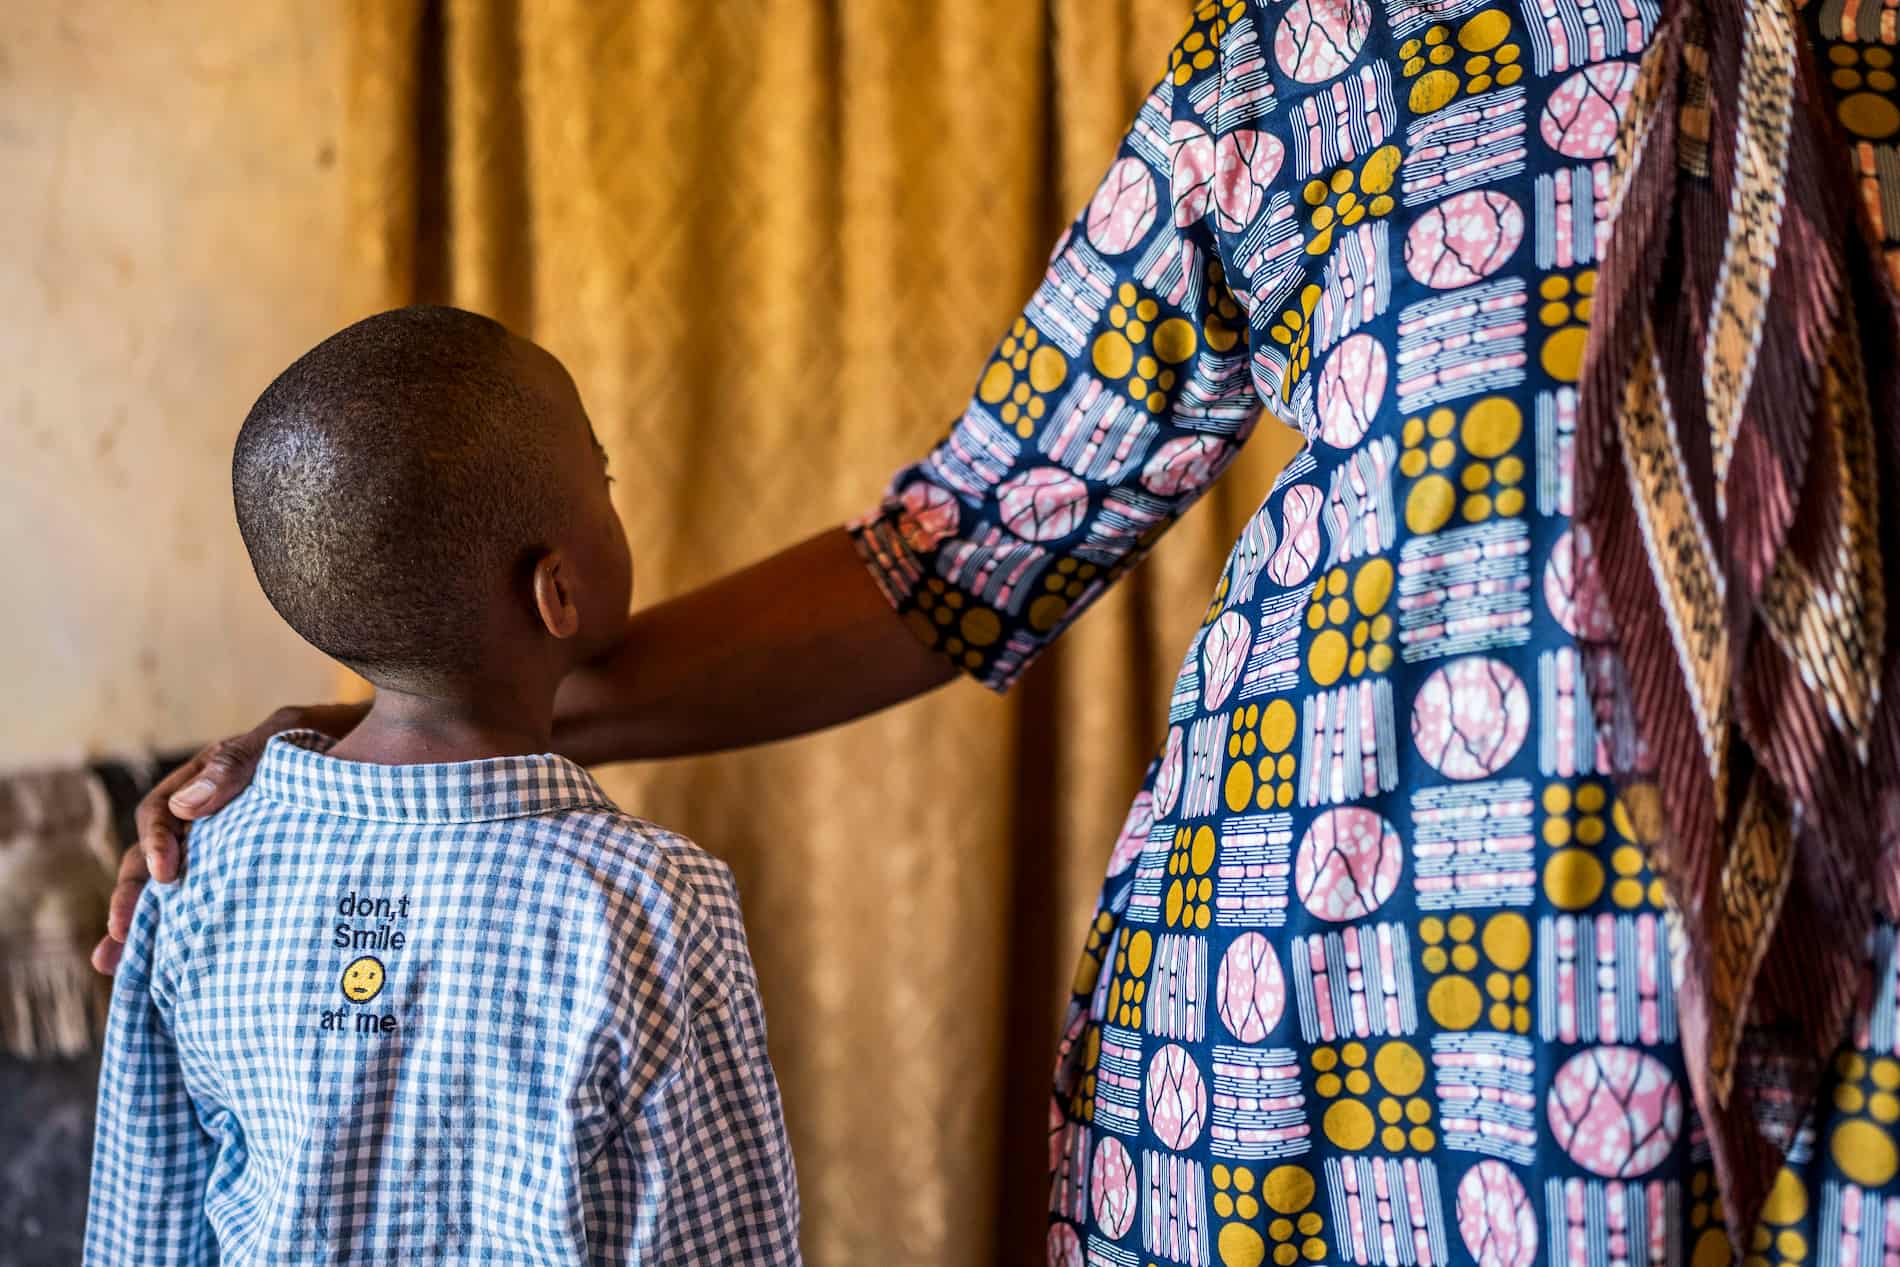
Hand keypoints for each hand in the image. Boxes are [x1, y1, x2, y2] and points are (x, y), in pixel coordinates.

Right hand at [90, 701, 367, 974]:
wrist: (395, 746)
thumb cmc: (338, 733)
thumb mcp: (289, 732)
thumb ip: (239, 761)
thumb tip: (186, 806)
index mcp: (210, 779)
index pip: (161, 813)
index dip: (158, 845)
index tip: (168, 878)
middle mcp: (213, 815)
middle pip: (155, 859)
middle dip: (131, 902)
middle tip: (115, 947)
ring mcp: (233, 843)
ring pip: (179, 886)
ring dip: (146, 925)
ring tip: (117, 966)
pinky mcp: (259, 867)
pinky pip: (219, 896)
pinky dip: (191, 926)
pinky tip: (179, 964)